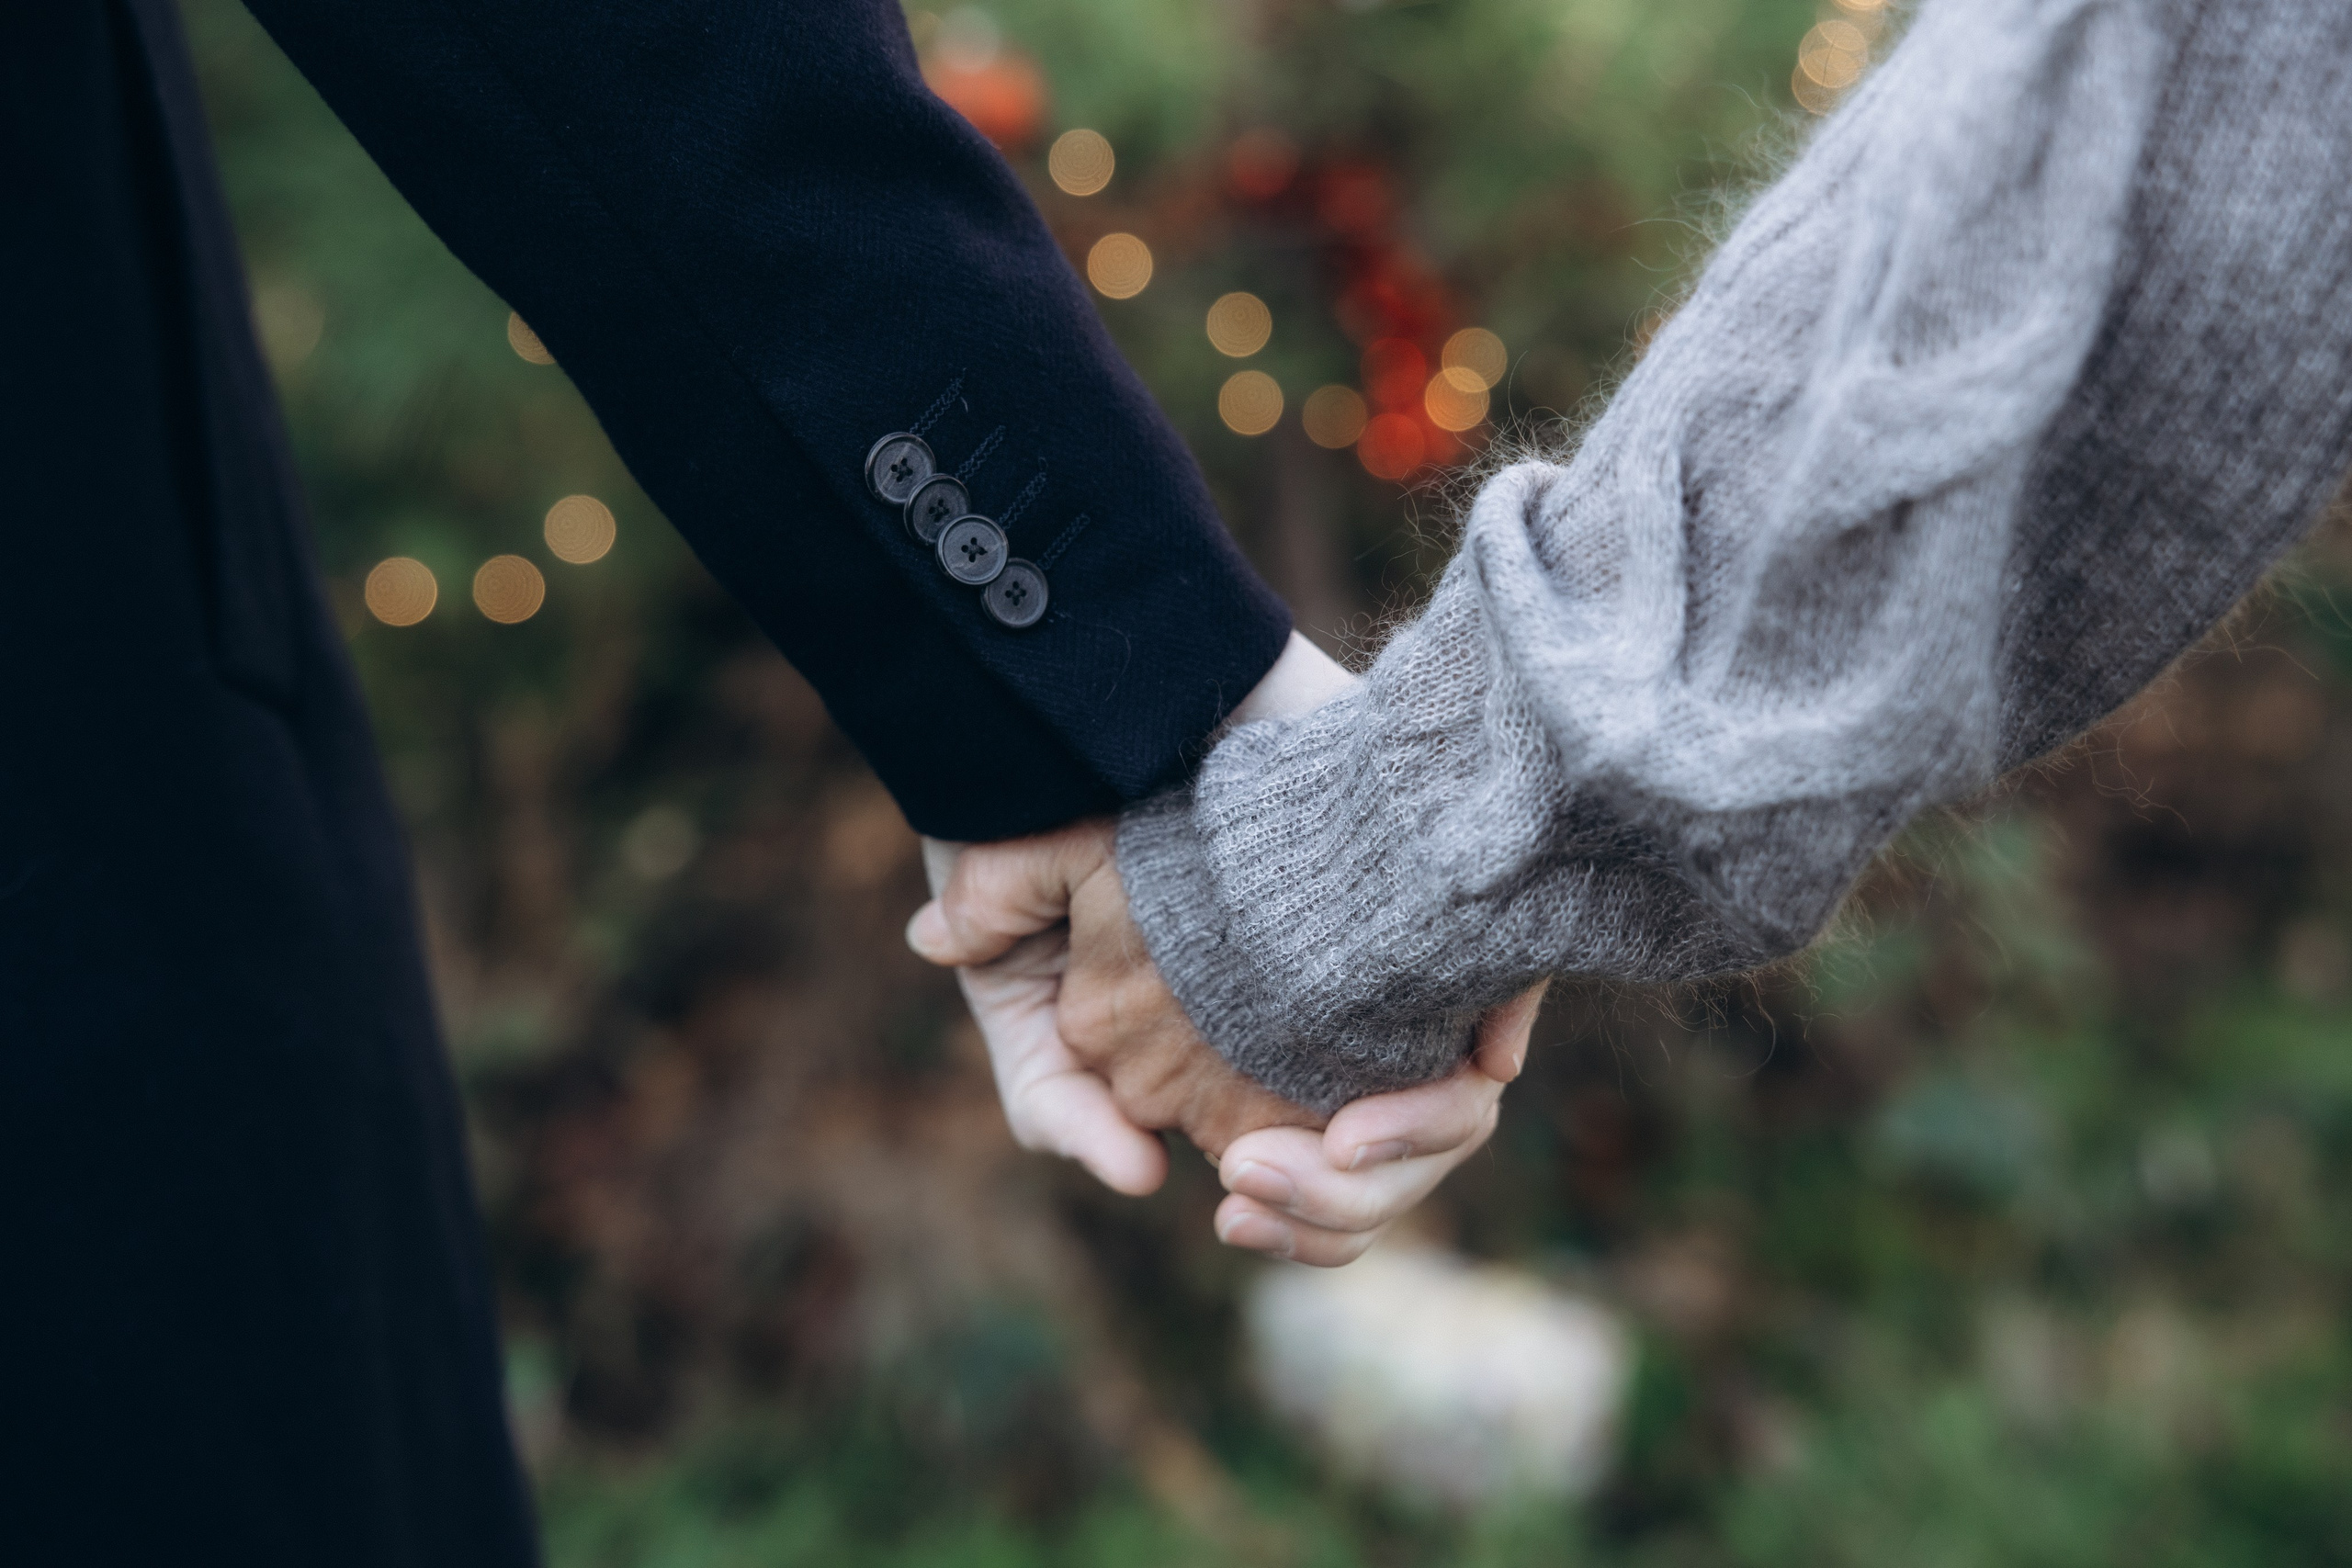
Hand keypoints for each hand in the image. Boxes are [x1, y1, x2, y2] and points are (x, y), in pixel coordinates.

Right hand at [908, 821, 1548, 1264]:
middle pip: (1384, 1176)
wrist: (1103, 701)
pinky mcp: (1432, 922)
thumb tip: (1140, 1178)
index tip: (1234, 1209)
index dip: (1292, 1226)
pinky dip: (1446, 1096)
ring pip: (1441, 1132)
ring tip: (1322, 1152)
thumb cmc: (1051, 836)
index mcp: (1239, 1063)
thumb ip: (1051, 1098)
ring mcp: (1381, 977)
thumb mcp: (1012, 983)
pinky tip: (1384, 1101)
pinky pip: (1487, 1049)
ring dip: (1385, 1171)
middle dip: (1332, 1211)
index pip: (1312, 1188)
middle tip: (1251, 1187)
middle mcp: (1323, 1029)